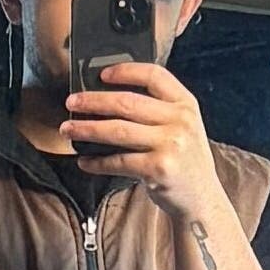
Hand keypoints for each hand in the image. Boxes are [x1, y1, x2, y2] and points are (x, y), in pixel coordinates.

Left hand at [63, 62, 226, 228]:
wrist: (201, 198)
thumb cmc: (184, 159)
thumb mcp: (183, 126)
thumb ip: (159, 109)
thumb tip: (108, 95)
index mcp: (186, 104)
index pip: (154, 75)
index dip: (125, 71)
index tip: (101, 74)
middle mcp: (180, 121)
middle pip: (127, 102)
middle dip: (93, 101)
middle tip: (71, 102)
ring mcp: (170, 145)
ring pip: (117, 130)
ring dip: (86, 129)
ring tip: (67, 129)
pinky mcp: (158, 169)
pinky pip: (118, 161)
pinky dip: (97, 162)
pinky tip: (84, 161)